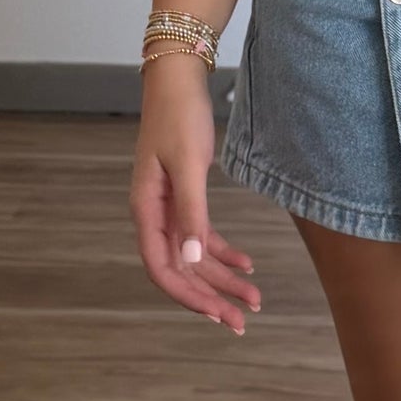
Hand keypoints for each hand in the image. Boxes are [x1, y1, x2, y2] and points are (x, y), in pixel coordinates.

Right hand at [130, 51, 260, 332]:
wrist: (178, 79)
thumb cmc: (179, 116)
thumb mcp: (188, 164)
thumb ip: (190, 214)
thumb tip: (189, 261)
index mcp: (146, 210)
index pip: (162, 268)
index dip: (189, 296)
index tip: (217, 314)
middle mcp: (155, 215)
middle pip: (182, 269)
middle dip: (212, 297)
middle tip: (243, 321)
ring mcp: (169, 208)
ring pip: (195, 257)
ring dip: (222, 279)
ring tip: (254, 300)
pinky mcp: (186, 197)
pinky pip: (203, 236)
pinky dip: (224, 253)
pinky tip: (247, 265)